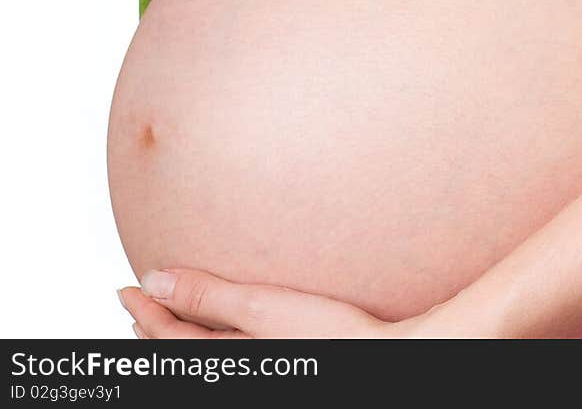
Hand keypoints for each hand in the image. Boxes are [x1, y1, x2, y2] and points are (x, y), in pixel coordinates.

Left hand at [115, 267, 445, 339]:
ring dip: (181, 334)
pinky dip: (212, 339)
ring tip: (172, 313)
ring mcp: (261, 367)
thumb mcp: (261, 308)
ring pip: (204, 356)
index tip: (124, 288)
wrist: (387, 357)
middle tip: (137, 301)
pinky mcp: (283, 360)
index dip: (143, 313)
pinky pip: (231, 351)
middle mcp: (237, 369)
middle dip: (155, 327)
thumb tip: (152, 281)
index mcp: (224, 361)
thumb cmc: (332, 337)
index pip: (167, 341)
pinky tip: (227, 324)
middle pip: (181, 352)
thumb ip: (207, 294)